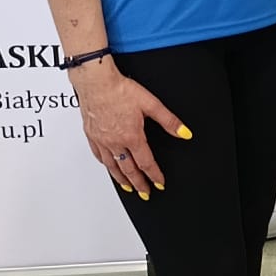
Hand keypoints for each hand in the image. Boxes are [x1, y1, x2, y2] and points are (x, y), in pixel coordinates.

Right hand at [74, 60, 187, 196]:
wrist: (96, 82)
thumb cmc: (120, 90)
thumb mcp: (151, 104)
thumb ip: (169, 121)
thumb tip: (184, 133)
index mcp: (131, 137)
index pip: (146, 163)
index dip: (154, 175)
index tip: (159, 184)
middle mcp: (115, 142)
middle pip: (128, 169)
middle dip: (139, 183)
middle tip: (145, 193)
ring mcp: (101, 140)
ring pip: (112, 166)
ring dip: (121, 179)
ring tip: (128, 187)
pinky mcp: (91, 135)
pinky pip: (98, 155)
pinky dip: (106, 164)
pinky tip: (109, 166)